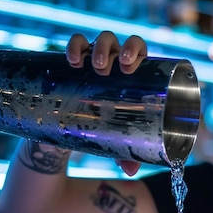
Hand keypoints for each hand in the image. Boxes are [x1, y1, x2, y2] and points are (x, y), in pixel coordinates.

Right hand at [66, 31, 147, 176]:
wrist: (73, 130)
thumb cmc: (105, 130)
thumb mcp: (116, 141)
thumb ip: (126, 154)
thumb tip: (131, 171)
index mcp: (134, 73)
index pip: (140, 51)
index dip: (136, 51)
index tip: (128, 67)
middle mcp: (116, 62)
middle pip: (119, 43)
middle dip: (114, 50)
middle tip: (107, 69)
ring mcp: (95, 59)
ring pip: (99, 40)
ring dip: (97, 47)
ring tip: (93, 66)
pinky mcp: (75, 62)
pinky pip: (75, 44)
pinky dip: (74, 46)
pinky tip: (73, 60)